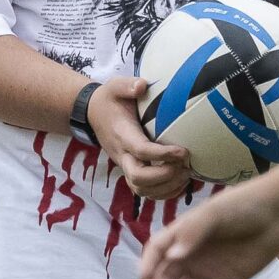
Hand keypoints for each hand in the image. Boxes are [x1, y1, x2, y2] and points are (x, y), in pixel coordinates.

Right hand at [88, 77, 191, 200]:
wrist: (92, 114)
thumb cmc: (109, 100)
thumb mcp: (114, 86)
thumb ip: (127, 85)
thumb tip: (142, 85)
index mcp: (122, 134)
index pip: (141, 150)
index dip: (162, 154)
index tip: (183, 151)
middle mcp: (122, 154)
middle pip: (139, 178)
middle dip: (165, 176)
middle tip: (186, 166)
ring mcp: (125, 165)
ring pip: (141, 189)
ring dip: (166, 187)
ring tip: (186, 175)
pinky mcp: (130, 170)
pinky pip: (144, 192)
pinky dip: (163, 193)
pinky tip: (180, 183)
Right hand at [142, 183, 278, 278]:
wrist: (277, 213)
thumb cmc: (241, 207)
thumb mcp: (213, 214)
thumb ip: (192, 233)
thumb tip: (172, 257)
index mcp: (184, 236)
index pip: (158, 251)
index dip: (148, 265)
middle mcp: (194, 255)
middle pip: (169, 276)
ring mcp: (211, 271)